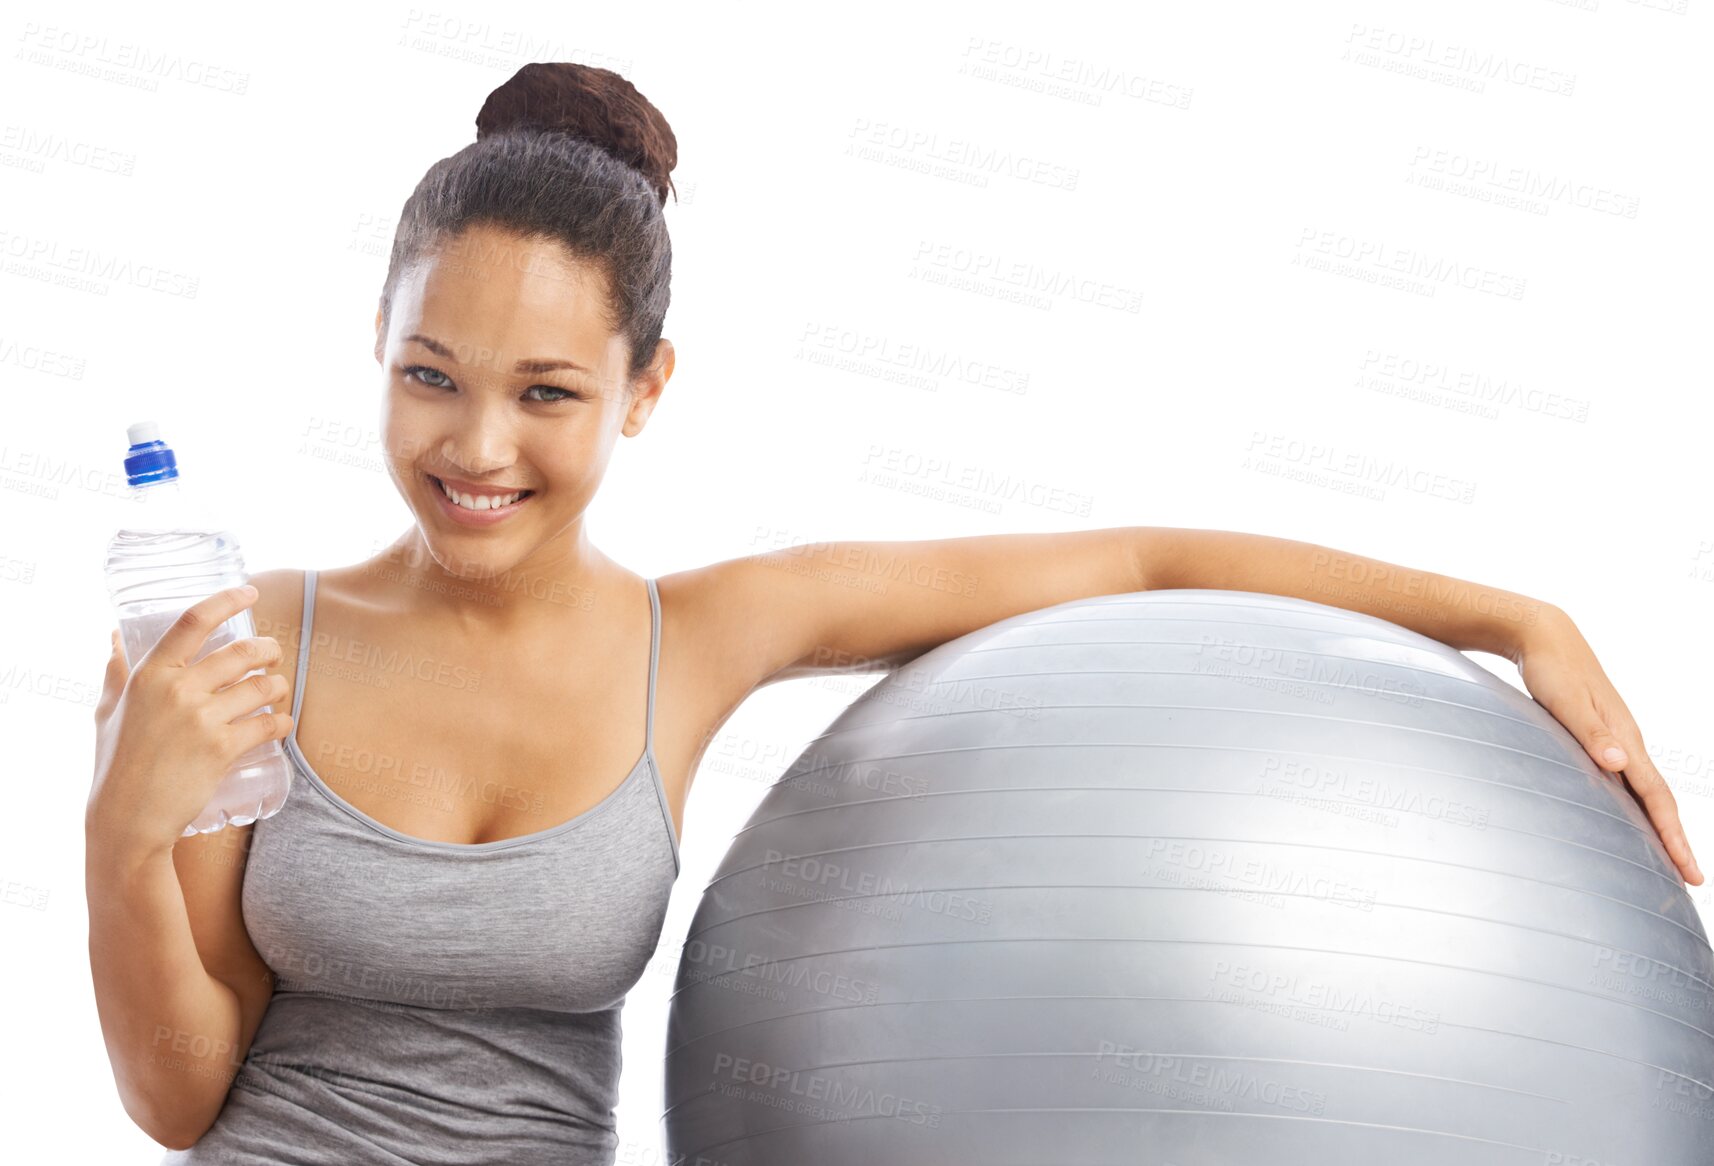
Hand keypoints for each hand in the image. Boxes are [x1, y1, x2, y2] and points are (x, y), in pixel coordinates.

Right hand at [89, 584, 293, 857]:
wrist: (127, 819)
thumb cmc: (115, 764)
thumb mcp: (107, 710)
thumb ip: (116, 672)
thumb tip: (116, 636)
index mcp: (149, 675)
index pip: (193, 622)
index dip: (227, 600)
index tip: (249, 592)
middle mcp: (177, 691)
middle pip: (242, 652)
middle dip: (268, 650)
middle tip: (272, 656)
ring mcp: (201, 719)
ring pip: (262, 687)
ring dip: (279, 686)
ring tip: (278, 690)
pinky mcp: (222, 749)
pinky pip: (268, 724)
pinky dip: (282, 722)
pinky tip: (282, 723)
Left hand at [1514, 609, 1701, 885]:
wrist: (1544, 637)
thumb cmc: (1551, 670)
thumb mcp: (1565, 701)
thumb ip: (1590, 733)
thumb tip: (1620, 764)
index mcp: (1624, 738)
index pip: (1656, 796)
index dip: (1673, 835)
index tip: (1691, 871)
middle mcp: (1627, 742)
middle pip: (1659, 800)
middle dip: (1675, 840)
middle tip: (1691, 878)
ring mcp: (1616, 739)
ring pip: (1645, 792)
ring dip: (1659, 825)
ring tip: (1668, 858)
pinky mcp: (1601, 736)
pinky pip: (1627, 780)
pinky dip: (1636, 805)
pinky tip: (1628, 818)